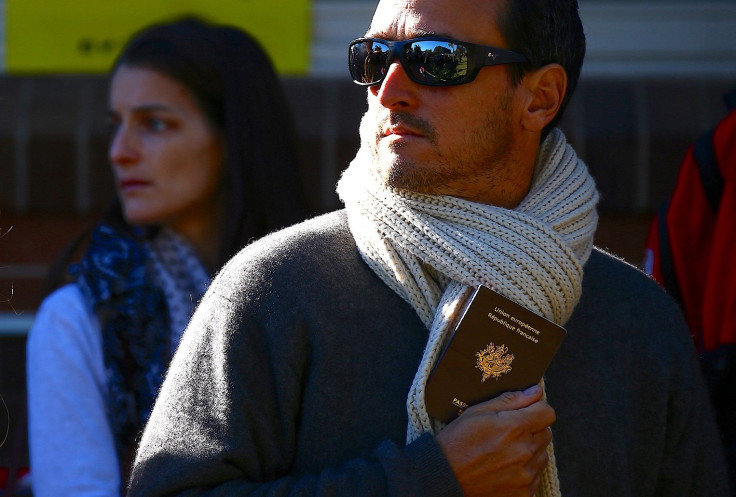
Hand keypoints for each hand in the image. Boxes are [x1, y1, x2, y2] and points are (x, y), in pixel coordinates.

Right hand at [435, 385, 555, 496]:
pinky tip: (504, 468)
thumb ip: (510, 401)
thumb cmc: (457, 442)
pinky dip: (525, 471)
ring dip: (530, 450)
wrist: (444, 478)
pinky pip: (535, 476)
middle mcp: (525, 452)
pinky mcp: (524, 492)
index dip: (537, 408)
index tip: (526, 411)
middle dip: (532, 429)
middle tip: (509, 432)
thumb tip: (535, 391)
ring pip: (542, 455)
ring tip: (505, 451)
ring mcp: (526, 475)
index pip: (547, 412)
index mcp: (515, 428)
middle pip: (546, 433)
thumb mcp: (477, 413)